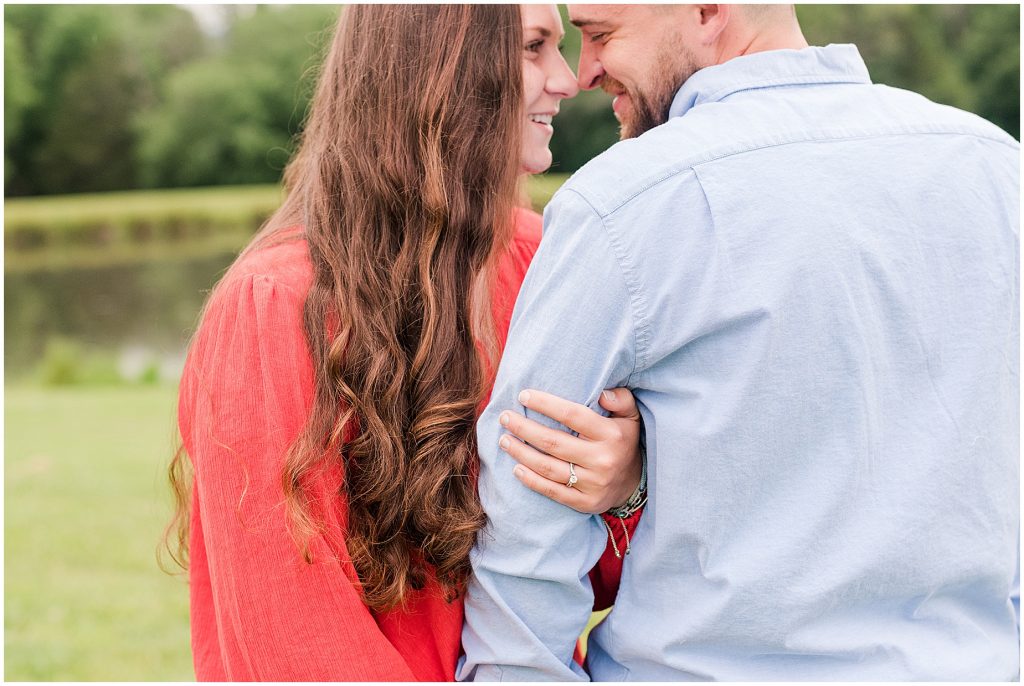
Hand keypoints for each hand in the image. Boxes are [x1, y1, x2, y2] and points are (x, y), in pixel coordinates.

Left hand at [498, 388, 641, 513]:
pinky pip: (552, 491)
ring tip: (504, 440)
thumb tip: (602, 394)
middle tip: (505, 417)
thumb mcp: (631, 417)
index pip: (572, 415)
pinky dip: (531, 481)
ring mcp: (593, 484)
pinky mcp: (585, 503)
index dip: (545, 404)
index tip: (522, 396)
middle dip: (524, 428)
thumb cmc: (622, 441)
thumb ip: (621, 399)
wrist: (633, 484)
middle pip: (553, 442)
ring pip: (548, 468)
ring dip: (521, 453)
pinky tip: (516, 468)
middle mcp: (602, 460)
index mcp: (610, 435)